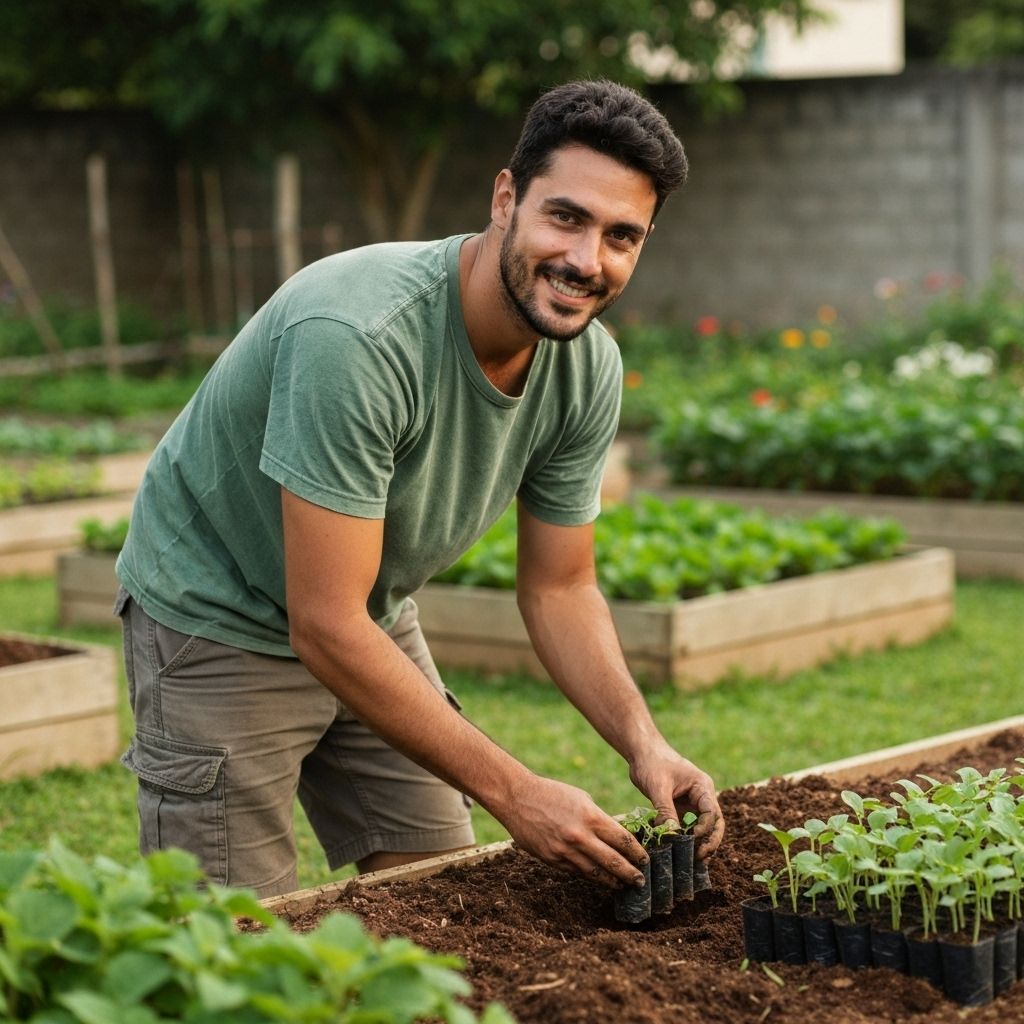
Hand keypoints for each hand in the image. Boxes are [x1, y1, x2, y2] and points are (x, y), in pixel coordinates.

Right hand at [499, 774, 647, 888]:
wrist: (518, 798)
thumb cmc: (553, 794)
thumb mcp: (582, 799)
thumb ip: (599, 819)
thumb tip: (616, 837)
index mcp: (591, 817)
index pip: (623, 840)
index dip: (637, 853)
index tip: (646, 861)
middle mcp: (580, 836)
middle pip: (613, 861)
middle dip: (630, 874)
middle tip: (640, 881)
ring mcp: (565, 850)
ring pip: (595, 873)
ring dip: (611, 881)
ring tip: (622, 886)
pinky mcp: (552, 859)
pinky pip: (576, 872)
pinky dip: (590, 877)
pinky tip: (599, 879)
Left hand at [629, 743, 724, 859]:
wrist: (641, 751)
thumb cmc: (652, 763)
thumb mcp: (658, 787)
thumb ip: (666, 811)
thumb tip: (672, 835)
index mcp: (702, 787)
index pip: (711, 812)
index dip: (705, 829)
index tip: (693, 839)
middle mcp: (701, 795)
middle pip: (714, 823)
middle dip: (710, 841)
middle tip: (701, 858)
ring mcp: (692, 802)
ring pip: (702, 827)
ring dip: (699, 842)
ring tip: (693, 860)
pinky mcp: (680, 807)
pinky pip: (687, 825)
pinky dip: (685, 838)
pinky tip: (679, 851)